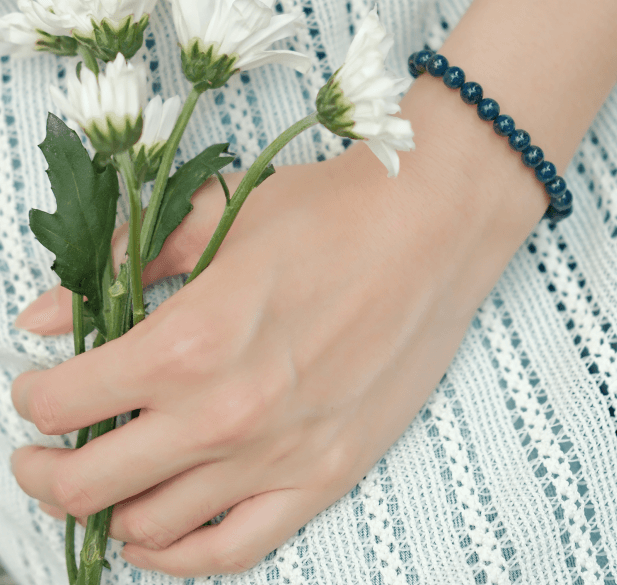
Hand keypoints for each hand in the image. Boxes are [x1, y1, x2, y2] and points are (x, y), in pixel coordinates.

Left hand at [10, 107, 540, 577]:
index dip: (35, 396)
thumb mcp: (218, 215)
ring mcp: (277, 456)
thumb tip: (42, 315)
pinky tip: (159, 533)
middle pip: (88, 484)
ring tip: (108, 481)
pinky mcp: (326, 475)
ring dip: (108, 510)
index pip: (63, 403)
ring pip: (149, 528)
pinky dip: (178, 556)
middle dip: (45, 471)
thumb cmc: (329, 213)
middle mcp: (223, 414)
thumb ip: (125, 263)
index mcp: (188, 340)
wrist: (430, 229)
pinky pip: (231, 552)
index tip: (43, 388)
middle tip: (47, 451)